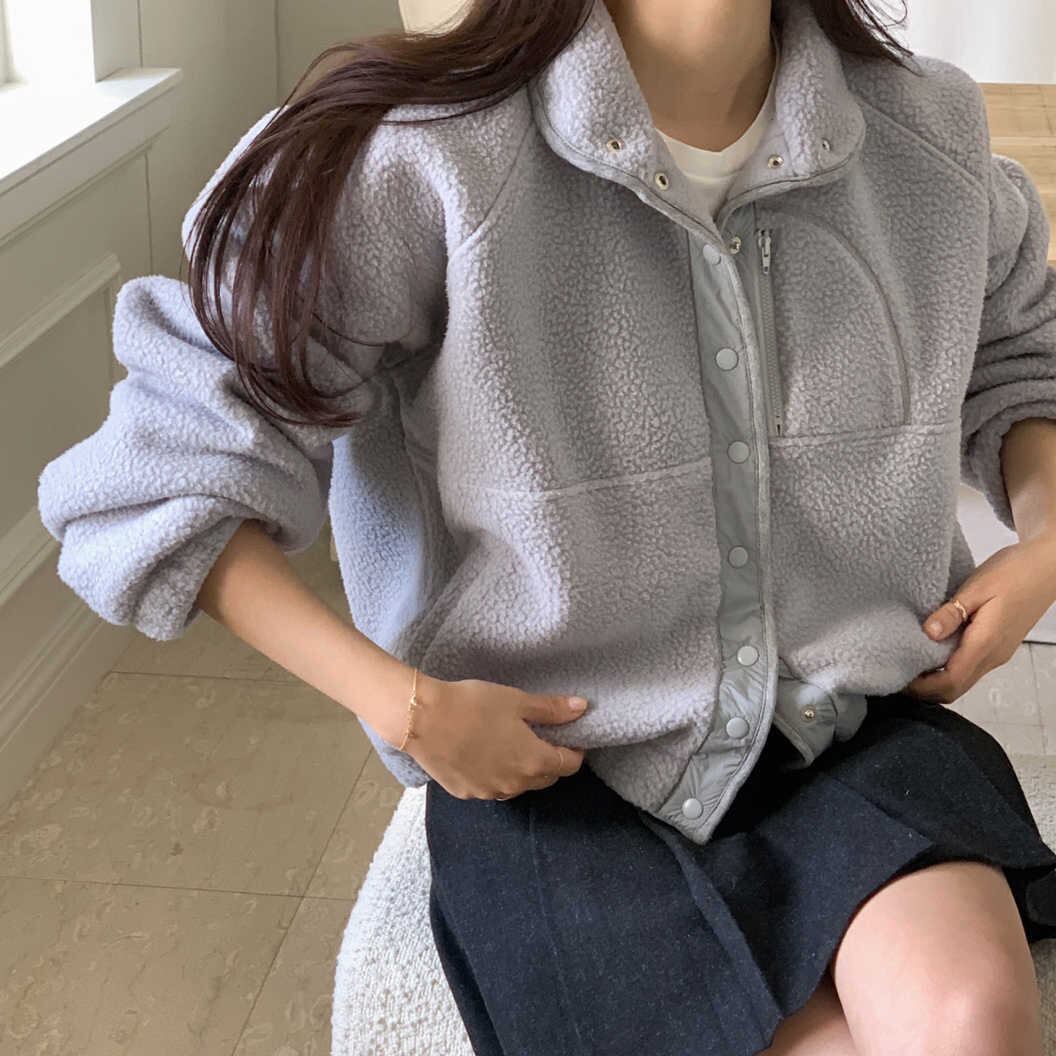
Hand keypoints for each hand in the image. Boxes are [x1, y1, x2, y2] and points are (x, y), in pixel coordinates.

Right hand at [399, 674, 587, 799]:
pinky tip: (484, 753)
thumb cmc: (474, 705)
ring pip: (517, 785)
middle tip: (540, 735)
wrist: (422, 719)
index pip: (569, 765)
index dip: (575, 750)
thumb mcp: (517, 701)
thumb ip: (552, 709)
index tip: (570, 735)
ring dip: (522, 769)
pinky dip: (495, 774)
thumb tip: (582, 708)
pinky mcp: (466, 793)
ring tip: (511, 744)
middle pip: (545, 778)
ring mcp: (489, 793)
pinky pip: (491, 787)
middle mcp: (515, 786)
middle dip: (550, 760)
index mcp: (534, 762)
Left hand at [904, 533, 1055, 703]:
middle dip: (925, 688)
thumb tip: (928, 633)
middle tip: (897, 671)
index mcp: (986, 644)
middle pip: (955, 688)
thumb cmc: (1014, 573)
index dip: (921, 686)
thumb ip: (952, 612)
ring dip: (935, 678)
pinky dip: (948, 667)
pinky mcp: (998, 645)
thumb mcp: (977, 588)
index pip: (950, 682)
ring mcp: (997, 653)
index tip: (897, 676)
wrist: (1047, 566)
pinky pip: (969, 666)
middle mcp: (993, 656)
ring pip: (962, 680)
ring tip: (909, 660)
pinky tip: (931, 649)